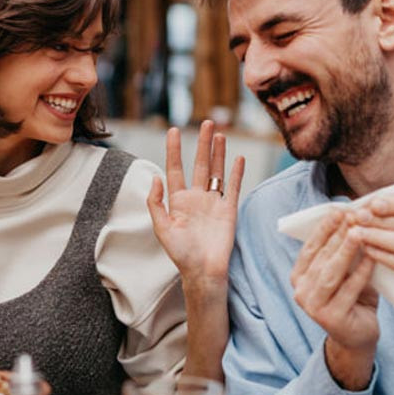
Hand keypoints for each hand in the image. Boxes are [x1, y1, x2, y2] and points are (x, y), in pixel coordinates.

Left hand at [146, 120, 245, 285]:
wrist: (203, 271)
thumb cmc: (180, 254)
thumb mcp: (161, 228)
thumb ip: (156, 203)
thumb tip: (155, 178)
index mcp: (178, 201)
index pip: (175, 169)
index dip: (174, 150)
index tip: (173, 131)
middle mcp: (197, 198)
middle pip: (200, 164)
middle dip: (203, 143)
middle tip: (206, 123)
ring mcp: (214, 203)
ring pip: (217, 171)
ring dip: (219, 152)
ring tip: (220, 134)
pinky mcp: (229, 210)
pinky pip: (233, 187)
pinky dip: (236, 172)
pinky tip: (238, 158)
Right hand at [290, 212, 379, 388]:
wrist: (358, 336)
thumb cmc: (353, 298)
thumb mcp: (345, 272)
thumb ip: (343, 252)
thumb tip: (354, 217)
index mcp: (299, 277)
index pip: (310, 247)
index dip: (323, 228)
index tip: (338, 209)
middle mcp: (301, 291)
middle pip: (321, 258)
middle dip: (337, 235)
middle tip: (353, 215)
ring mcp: (313, 307)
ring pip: (331, 273)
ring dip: (345, 251)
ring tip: (359, 232)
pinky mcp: (331, 318)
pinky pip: (348, 290)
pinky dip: (361, 272)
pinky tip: (372, 257)